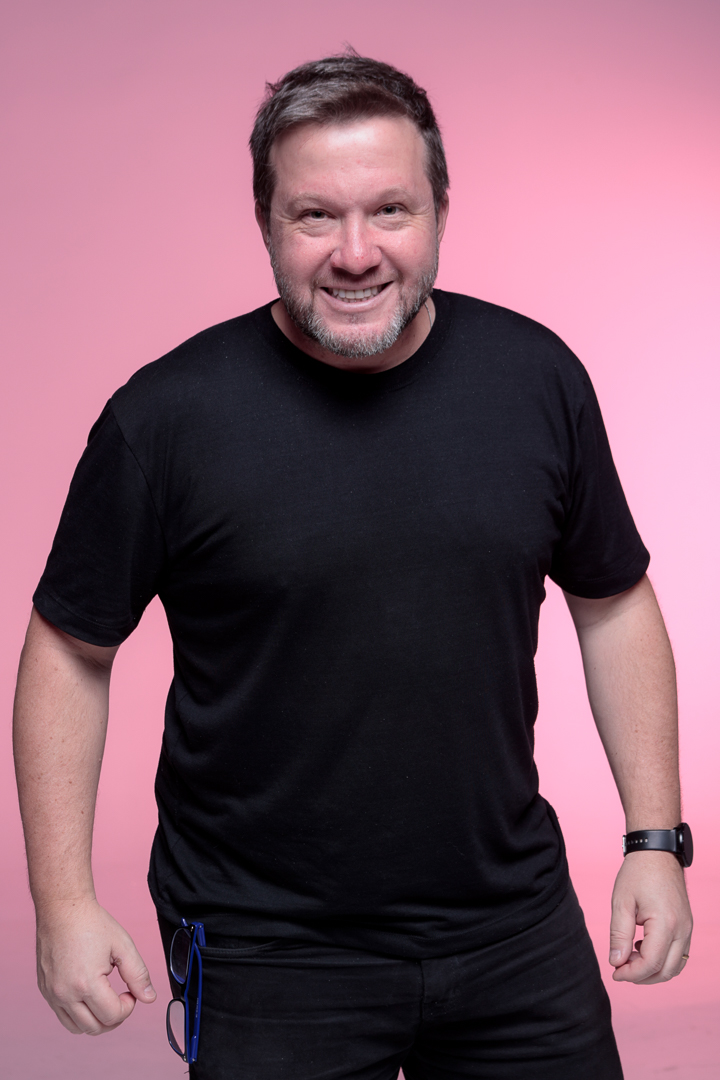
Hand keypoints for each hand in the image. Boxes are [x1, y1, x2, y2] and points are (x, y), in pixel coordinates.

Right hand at [36, 897, 156, 1033]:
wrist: (63, 909)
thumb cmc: (92, 924)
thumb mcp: (123, 946)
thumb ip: (138, 974)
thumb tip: (149, 998)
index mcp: (86, 984)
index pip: (112, 1016)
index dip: (129, 1007)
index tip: (131, 991)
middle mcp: (65, 994)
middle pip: (95, 1028)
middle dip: (115, 1017)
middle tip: (122, 999)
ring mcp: (52, 994)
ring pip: (77, 1028)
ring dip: (97, 1021)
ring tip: (107, 1000)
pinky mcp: (45, 990)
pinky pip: (63, 1016)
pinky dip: (79, 1015)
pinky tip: (90, 996)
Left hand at [609, 851, 691, 982]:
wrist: (657, 852)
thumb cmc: (637, 873)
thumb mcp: (621, 902)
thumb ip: (619, 934)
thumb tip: (616, 961)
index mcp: (666, 923)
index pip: (651, 963)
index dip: (631, 973)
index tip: (614, 971)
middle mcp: (682, 929)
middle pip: (666, 971)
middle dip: (642, 976)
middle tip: (620, 968)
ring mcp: (688, 929)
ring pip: (675, 966)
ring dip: (653, 971)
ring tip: (630, 958)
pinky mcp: (687, 926)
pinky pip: (679, 954)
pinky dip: (662, 960)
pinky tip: (642, 948)